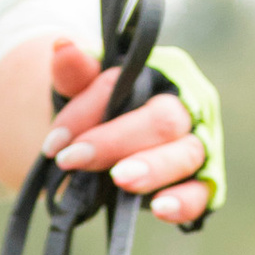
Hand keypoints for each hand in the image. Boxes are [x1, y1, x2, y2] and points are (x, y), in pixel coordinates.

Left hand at [42, 35, 215, 224]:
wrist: (108, 143)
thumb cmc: (102, 110)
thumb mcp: (82, 88)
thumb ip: (74, 72)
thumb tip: (62, 45)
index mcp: (166, 71)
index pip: (126, 86)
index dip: (87, 113)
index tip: (53, 143)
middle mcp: (191, 105)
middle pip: (163, 120)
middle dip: (115, 142)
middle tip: (72, 161)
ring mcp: (200, 145)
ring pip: (186, 155)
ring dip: (152, 168)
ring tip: (120, 180)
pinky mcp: (202, 183)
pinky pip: (201, 195)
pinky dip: (184, 203)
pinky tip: (161, 209)